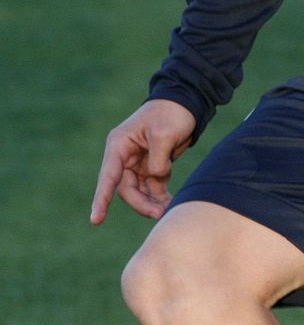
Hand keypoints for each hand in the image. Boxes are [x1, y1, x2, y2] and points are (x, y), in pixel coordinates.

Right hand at [90, 98, 195, 223]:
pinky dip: (161, 197)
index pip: (108, 176)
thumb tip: (156, 178)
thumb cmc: (171, 114)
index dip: (101, 199)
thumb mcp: (164, 134)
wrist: (186, 104)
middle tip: (159, 214)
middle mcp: (124, 156)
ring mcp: (137, 163)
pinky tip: (173, 204)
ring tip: (168, 212)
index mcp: (119, 145)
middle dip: (140, 203)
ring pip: (139, 191)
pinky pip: (153, 188)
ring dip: (151, 203)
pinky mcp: (152, 167)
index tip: (96, 220)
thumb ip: (157, 160)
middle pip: (125, 188)